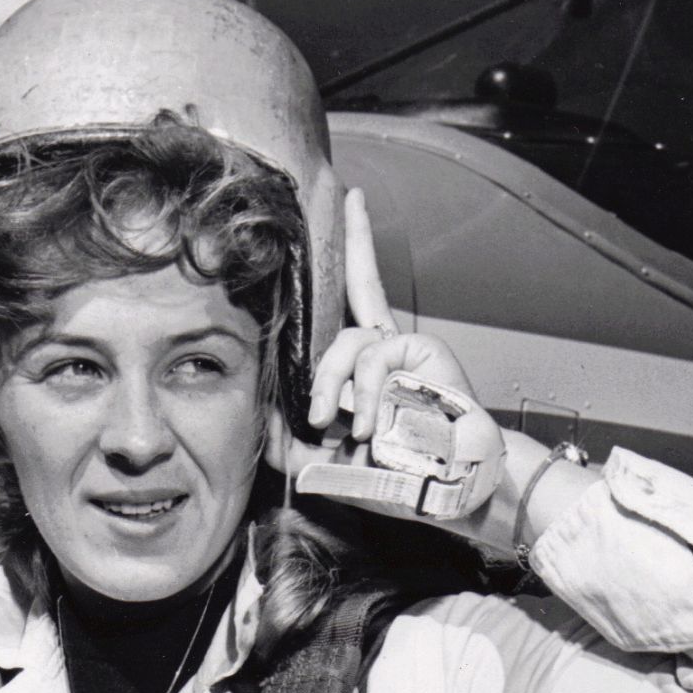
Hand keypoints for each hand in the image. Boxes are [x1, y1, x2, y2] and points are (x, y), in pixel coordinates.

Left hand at [270, 190, 504, 518]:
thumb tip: (252, 414)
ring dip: (333, 385)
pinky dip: (366, 395)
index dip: (346, 253)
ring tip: (337, 428)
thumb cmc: (387, 476)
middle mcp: (383, 345)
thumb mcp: (316, 459)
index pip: (346, 301)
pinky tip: (368, 428)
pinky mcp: (424, 352)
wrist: (441, 491)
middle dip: (355, 243)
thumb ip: (282, 437)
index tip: (346, 202)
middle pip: (359, 284)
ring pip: (347, 342)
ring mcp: (404, 347)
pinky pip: (374, 358)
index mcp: (362, 362)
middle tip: (346, 231)